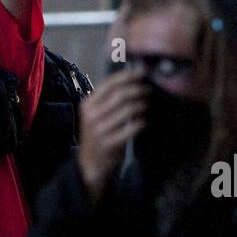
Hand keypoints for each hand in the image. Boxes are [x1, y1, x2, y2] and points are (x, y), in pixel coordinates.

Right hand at [76, 68, 146, 202]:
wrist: (90, 163)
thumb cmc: (98, 134)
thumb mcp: (96, 114)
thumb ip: (108, 99)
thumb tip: (132, 79)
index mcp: (88, 104)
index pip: (109, 84)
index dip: (126, 77)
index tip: (141, 74)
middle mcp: (92, 115)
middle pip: (120, 95)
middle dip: (138, 90)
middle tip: (148, 90)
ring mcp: (99, 130)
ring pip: (128, 110)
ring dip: (142, 105)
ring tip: (147, 105)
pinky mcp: (109, 143)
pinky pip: (132, 128)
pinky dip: (141, 122)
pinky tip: (144, 122)